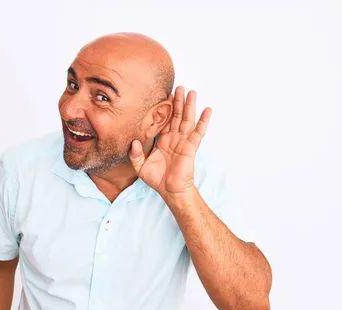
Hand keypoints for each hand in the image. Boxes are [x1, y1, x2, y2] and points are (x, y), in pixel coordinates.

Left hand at [129, 86, 211, 200]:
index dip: (165, 108)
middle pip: (177, 116)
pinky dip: (204, 121)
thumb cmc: (157, 180)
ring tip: (192, 92)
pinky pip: (198, 132)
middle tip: (179, 87)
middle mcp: (174, 138)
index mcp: (163, 141)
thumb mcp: (140, 167)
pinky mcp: (191, 147)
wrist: (170, 191)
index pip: (165, 120)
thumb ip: (135, 154)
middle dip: (178, 101)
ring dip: (190, 106)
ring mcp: (183, 142)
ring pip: (187, 119)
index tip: (166, 94)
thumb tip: (134, 141)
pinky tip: (208, 110)